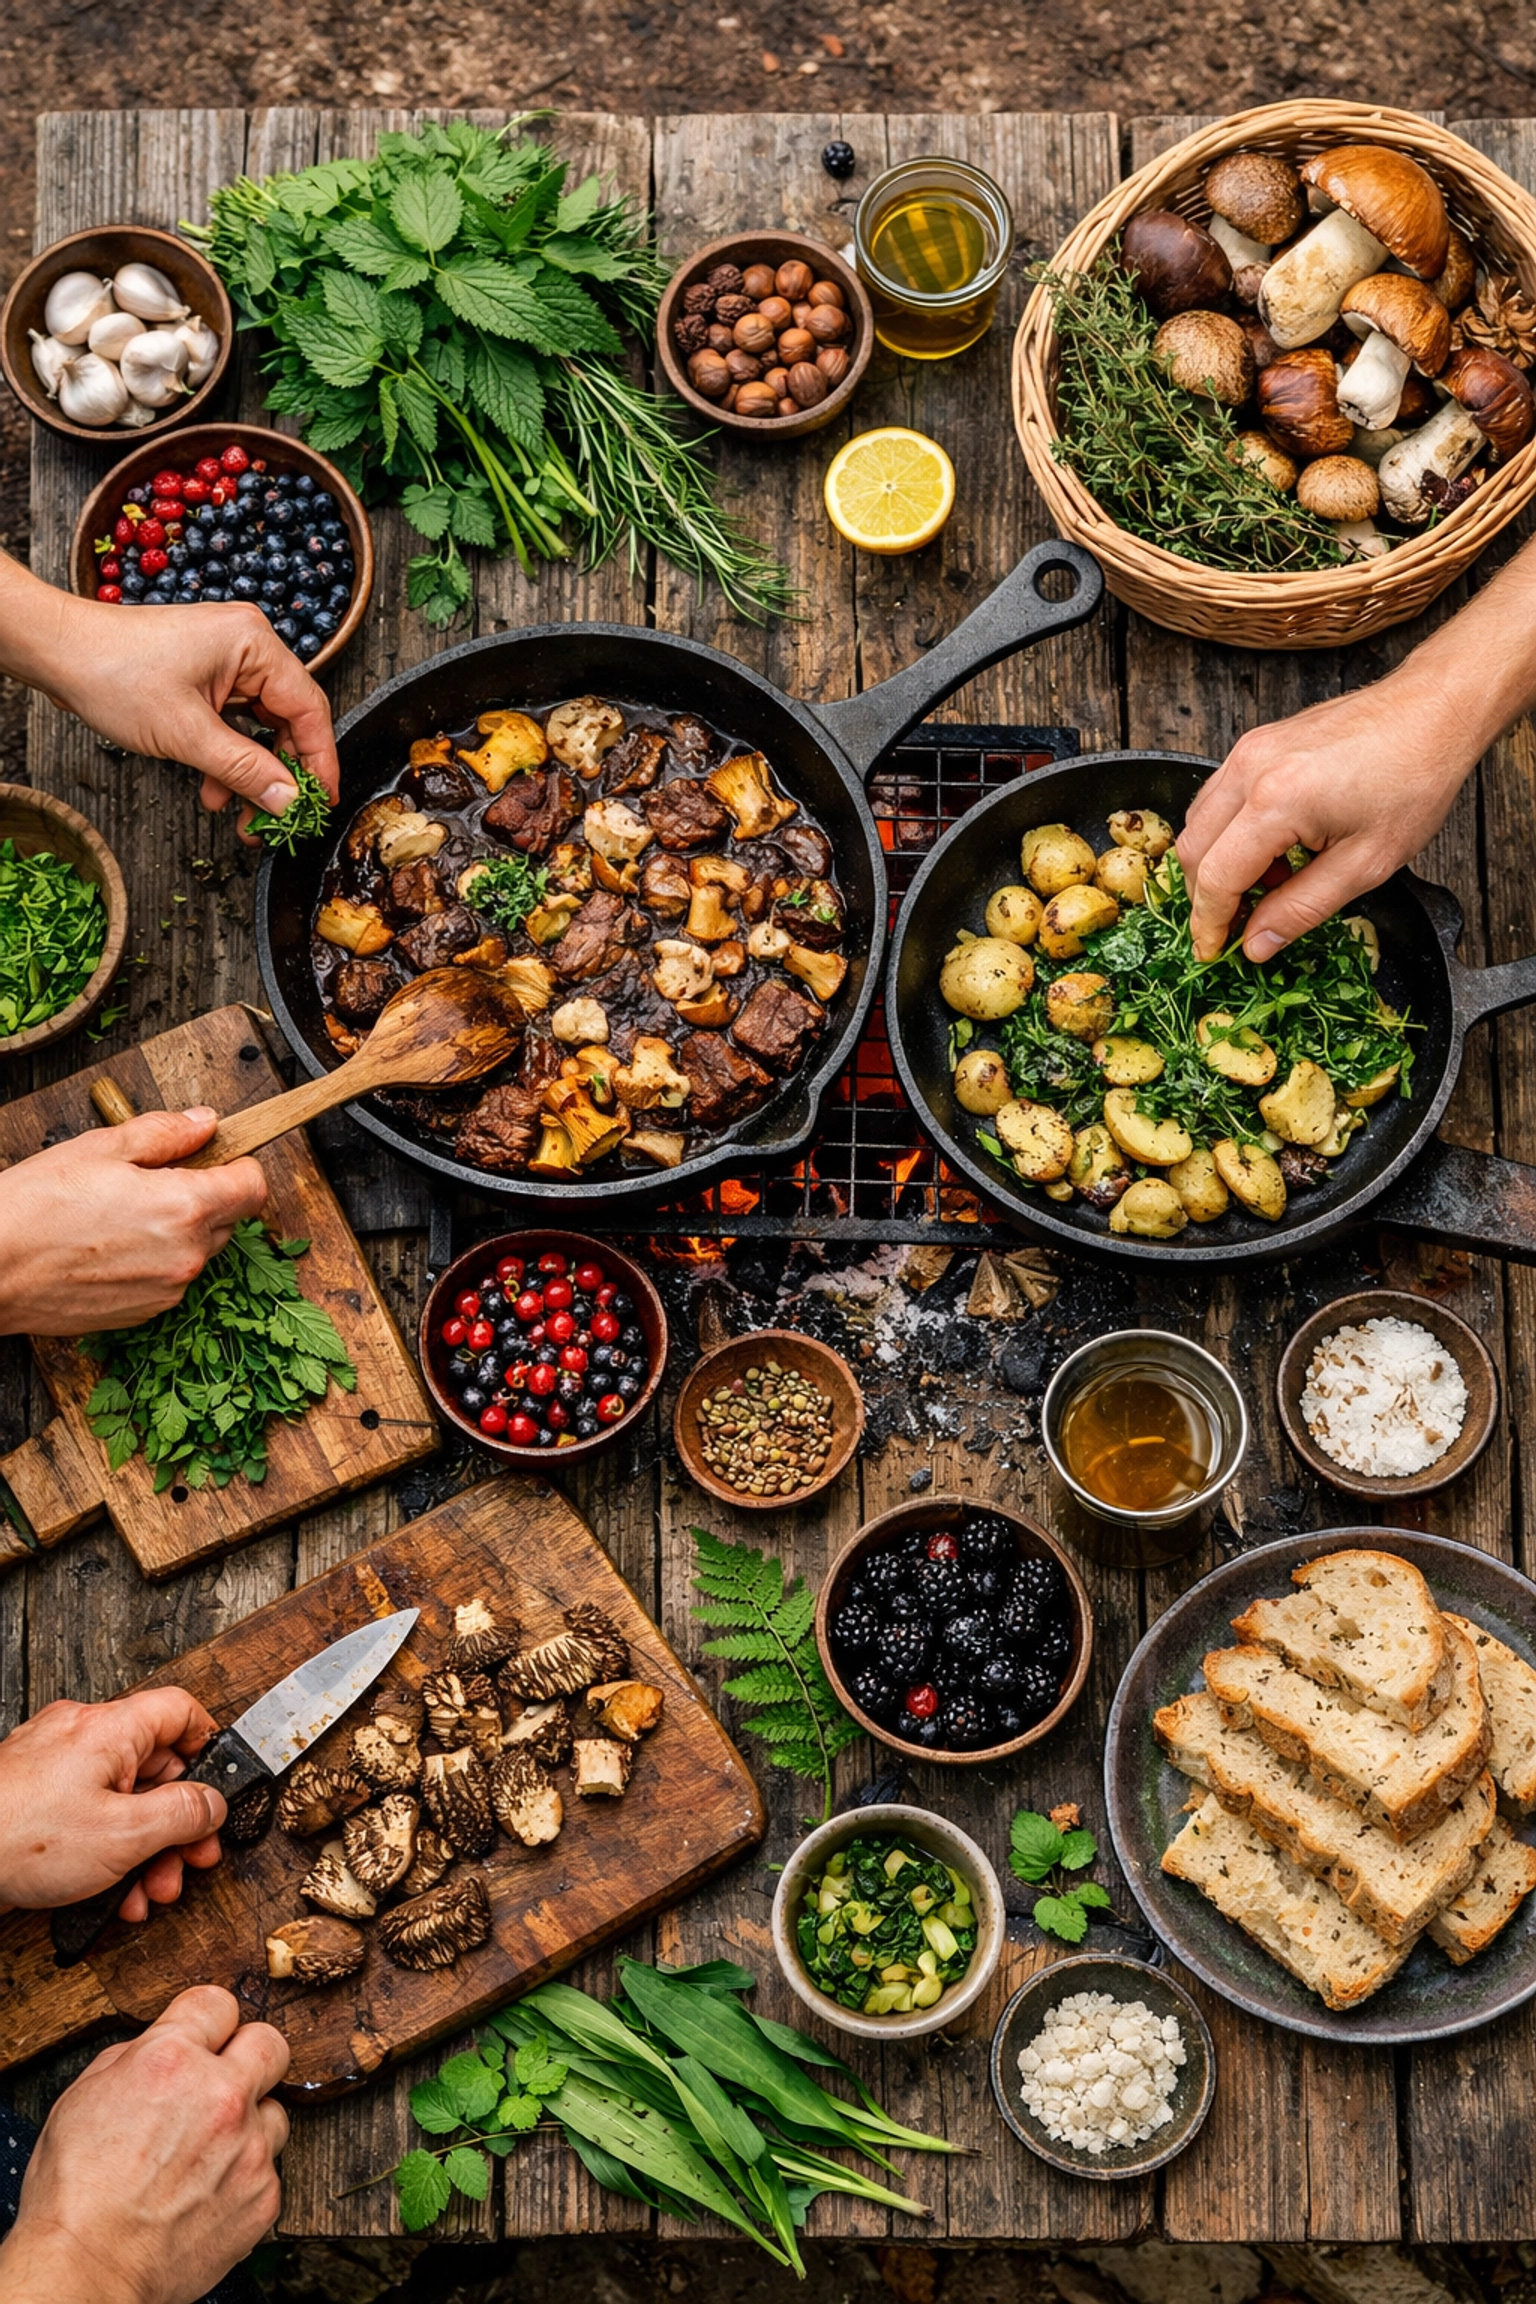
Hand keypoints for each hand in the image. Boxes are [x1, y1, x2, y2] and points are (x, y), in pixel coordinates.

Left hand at [0, 556, 338, 835]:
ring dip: (250, 773)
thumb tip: (288, 801)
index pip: (308, 709)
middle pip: (286, 721)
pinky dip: (227, 758)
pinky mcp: (205, 675)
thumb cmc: (112, 672)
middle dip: (279, 775)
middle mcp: (246, 645)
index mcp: (253, 643)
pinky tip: (214, 789)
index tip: (323, 802)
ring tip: (241, 816)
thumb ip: (245, 770)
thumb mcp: (187, 734)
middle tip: (279, 819)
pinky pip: (232, 723)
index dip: (320, 761)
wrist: (58, 653)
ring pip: (258, 727)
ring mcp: (225, 660)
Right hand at [0, 1107, 266, 1335]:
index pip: (254, 1187)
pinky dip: (153, 1261)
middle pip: (228, 1220)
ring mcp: (167, 1291)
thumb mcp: (101, 1148)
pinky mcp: (144, 1314)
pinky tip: (108, 1246)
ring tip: (120, 1215)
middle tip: (152, 1180)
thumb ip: (165, 1133)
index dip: (239, 1166)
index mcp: (185, 1208)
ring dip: (177, 1231)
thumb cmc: (35, 1207)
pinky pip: (168, 1279)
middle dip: (204, 1196)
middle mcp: (187, 1256)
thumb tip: (205, 1123)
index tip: (218, 1158)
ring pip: (197, 1251)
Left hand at [0, 1687, 225, 1919]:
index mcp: (108, 1728)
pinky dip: (108, 1850)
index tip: (221, 1787)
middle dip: (177, 1823)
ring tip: (150, 1891)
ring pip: (121, 1799)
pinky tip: (113, 1893)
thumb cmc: (21, 1840)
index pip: (180, 1710)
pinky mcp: (33, 1798)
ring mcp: (53, 1767)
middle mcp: (80, 1736)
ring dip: (145, 1849)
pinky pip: (88, 1814)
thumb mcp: (125, 1835)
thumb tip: (214, 1804)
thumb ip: (182, 1815)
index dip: (210, 1746)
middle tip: (191, 1859)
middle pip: (153, 1766)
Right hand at [0, 1987, 287, 2303]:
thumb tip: (167, 2044)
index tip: (205, 2037)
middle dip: (248, 2057)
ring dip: (248, 2125)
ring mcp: (249, 2148)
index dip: (207, 2022)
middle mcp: (221, 2096)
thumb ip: (137, 2057)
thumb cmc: (74, 2192)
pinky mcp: (263, 2197)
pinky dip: (242, 2179)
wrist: (86, 2270)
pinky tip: (204, 2195)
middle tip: (224, 2082)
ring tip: (205, 2155)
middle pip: (270, 2043)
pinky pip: (268, 2170)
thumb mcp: (85, 2096)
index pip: (218, 2002)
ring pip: (275, 2112)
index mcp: (171, 2060)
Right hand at [1177, 675, 1478, 961]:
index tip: (1213, 952)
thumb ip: (1302, 908)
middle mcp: (1251, 769)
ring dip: (1219, 864)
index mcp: (1277, 801)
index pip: (1216, 877)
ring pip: (1200, 822)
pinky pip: (1219, 797)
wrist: (1431, 712)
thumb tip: (1258, 942)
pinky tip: (1273, 849)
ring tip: (1271, 884)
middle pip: (1194, 849)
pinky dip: (1231, 833)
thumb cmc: (1413, 779)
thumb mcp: (1366, 863)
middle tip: (1240, 926)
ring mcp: (1249, 751)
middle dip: (1207, 897)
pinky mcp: (1256, 743)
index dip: (1209, 923)